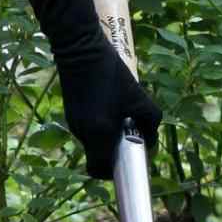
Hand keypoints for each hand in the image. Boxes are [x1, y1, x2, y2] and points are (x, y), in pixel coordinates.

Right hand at [55, 37, 161, 178]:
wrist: (79, 48)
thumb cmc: (111, 72)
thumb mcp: (138, 95)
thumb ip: (149, 122)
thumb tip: (150, 140)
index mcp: (99, 133)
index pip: (102, 170)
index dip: (116, 173)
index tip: (129, 162)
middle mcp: (83, 133)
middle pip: (99, 157)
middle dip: (116, 151)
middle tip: (130, 135)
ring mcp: (74, 123)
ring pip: (94, 142)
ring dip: (108, 136)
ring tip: (121, 114)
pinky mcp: (71, 112)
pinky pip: (89, 129)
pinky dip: (100, 125)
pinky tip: (109, 104)